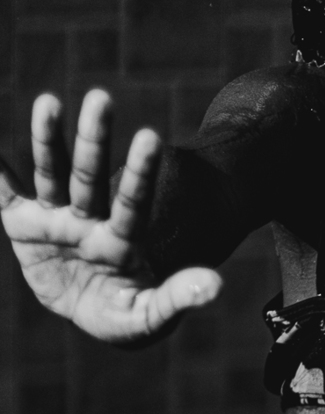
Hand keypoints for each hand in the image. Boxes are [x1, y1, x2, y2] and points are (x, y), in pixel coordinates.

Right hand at [0, 89, 221, 345]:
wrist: (88, 314)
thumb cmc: (125, 315)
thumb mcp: (150, 316)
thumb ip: (177, 297)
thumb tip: (215, 286)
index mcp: (121, 240)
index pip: (133, 202)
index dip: (140, 172)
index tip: (151, 137)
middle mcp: (88, 220)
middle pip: (91, 177)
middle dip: (95, 140)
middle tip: (102, 98)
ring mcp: (55, 219)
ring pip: (52, 174)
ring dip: (48, 140)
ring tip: (49, 103)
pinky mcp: (23, 224)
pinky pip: (6, 195)